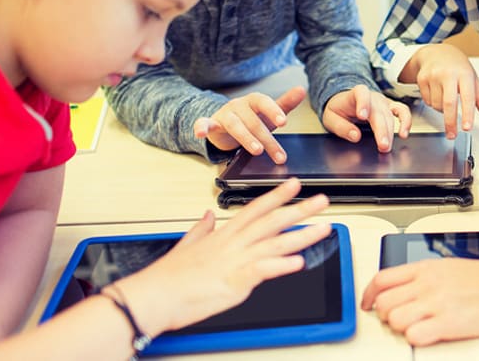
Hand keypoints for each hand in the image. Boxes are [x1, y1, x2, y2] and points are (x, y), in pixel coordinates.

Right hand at [115, 179, 330, 334]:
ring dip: (302, 235)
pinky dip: (281, 265)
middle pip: (272, 221)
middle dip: (299, 209)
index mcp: (224, 234)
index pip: (256, 209)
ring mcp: (235, 260)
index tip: (295, 183)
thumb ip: (202, 228)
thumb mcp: (187, 244)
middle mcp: (233, 243)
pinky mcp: (235, 281)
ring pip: (275, 243)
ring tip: (323, 228)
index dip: (277, 195)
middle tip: (322, 200)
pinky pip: (263, 270)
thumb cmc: (170, 275)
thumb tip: (208, 214)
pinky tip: (299, 263)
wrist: (154, 296)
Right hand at [194, 87, 306, 162]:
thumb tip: (301, 89)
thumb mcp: (269, 113)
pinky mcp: (211, 124)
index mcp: (254, 101)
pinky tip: (200, 132)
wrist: (225, 123)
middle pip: (253, 121)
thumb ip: (285, 103)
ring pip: (235, 125)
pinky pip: (205, 124)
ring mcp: (225, 114)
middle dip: (267, 139)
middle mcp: (239, 105)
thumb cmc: (251, 118)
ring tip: (257, 150)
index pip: (264, 102)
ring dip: (246, 138)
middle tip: (278, 154)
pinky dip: (201, 127)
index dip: (273, 111)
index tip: (284, 122)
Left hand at [322, 85, 411, 151]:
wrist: (345, 102)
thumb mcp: (330, 118)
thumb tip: (356, 136)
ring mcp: (383, 102)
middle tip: (382, 145)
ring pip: (390, 115)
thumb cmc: (338, 109)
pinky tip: (403, 134)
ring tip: (387, 146)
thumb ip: (341, 127)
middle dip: (381, 129)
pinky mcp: (390, 107)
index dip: (363, 103)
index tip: (362, 116)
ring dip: (390, 132)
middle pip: (379, 111)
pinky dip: (406, 121)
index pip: (361, 93)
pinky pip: (402, 111)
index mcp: (355, 94)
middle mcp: (372, 97)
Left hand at [361, 259, 478, 345]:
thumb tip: (402, 287)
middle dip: (386, 315)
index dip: (368, 295)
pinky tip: (428, 334)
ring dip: (401, 327)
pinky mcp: (448, 324)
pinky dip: (416, 338)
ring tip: (417, 326)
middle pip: (384, 302)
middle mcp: (428, 284)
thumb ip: (423, 276)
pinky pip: (414, 336)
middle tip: (399, 319)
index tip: (368, 304)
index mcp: (426, 268)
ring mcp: (437, 304)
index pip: (382, 279)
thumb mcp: (450, 267)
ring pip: (394, 320)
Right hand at [407, 44, 478, 137]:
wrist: (436, 53)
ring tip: (446, 100)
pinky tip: (437, 93)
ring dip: (442, 111)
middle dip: (450, 122)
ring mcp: (433, 76)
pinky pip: (427, 101)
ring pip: (437, 105)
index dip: (468, 114)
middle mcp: (448, 73)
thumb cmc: (457, 67)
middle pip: (448, 104)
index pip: (468, 96)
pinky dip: (433, 103)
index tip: (467, 127)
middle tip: (452, 135)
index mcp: (464, 74)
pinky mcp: (422, 79)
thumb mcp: (473, 79)